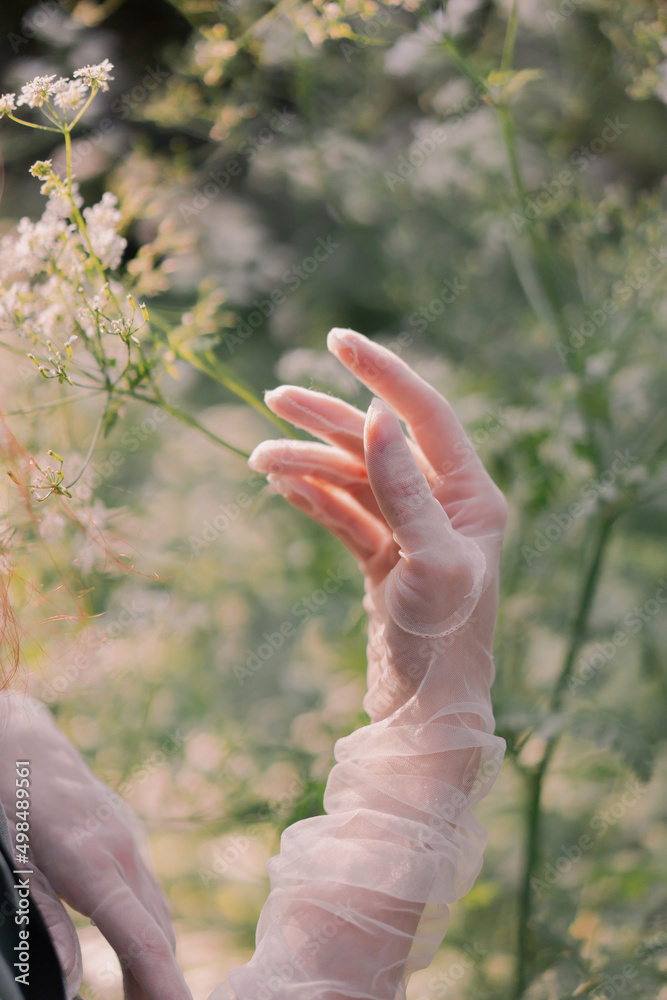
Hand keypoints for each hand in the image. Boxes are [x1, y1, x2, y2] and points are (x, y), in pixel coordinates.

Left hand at [0, 694, 191, 999]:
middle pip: (158, 933)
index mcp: (93, 863)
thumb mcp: (16, 863)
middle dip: (165, 984)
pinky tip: (140, 953)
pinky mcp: (127, 837)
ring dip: (159, 961)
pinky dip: (151, 930)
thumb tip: (76, 981)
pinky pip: (149, 892)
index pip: (143, 940)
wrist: (25, 743)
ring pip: (158, 912)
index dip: (167, 985)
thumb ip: (46, 922)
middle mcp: (123, 852)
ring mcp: (130, 841)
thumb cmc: (12, 801)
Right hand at [249, 327, 506, 720]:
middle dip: (328, 420)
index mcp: (472, 497)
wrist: (427, 714)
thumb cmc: (444, 643)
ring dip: (308, 465)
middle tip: (275, 399)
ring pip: (354, 479)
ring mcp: (411, 532)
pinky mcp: (384, 558)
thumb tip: (379, 417)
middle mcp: (445, 506)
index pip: (426, 415)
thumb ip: (404, 490)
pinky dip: (314, 498)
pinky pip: (344, 514)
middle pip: (380, 442)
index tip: (338, 341)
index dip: (384, 373)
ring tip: (258, 461)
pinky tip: (282, 486)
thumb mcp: (429, 562)